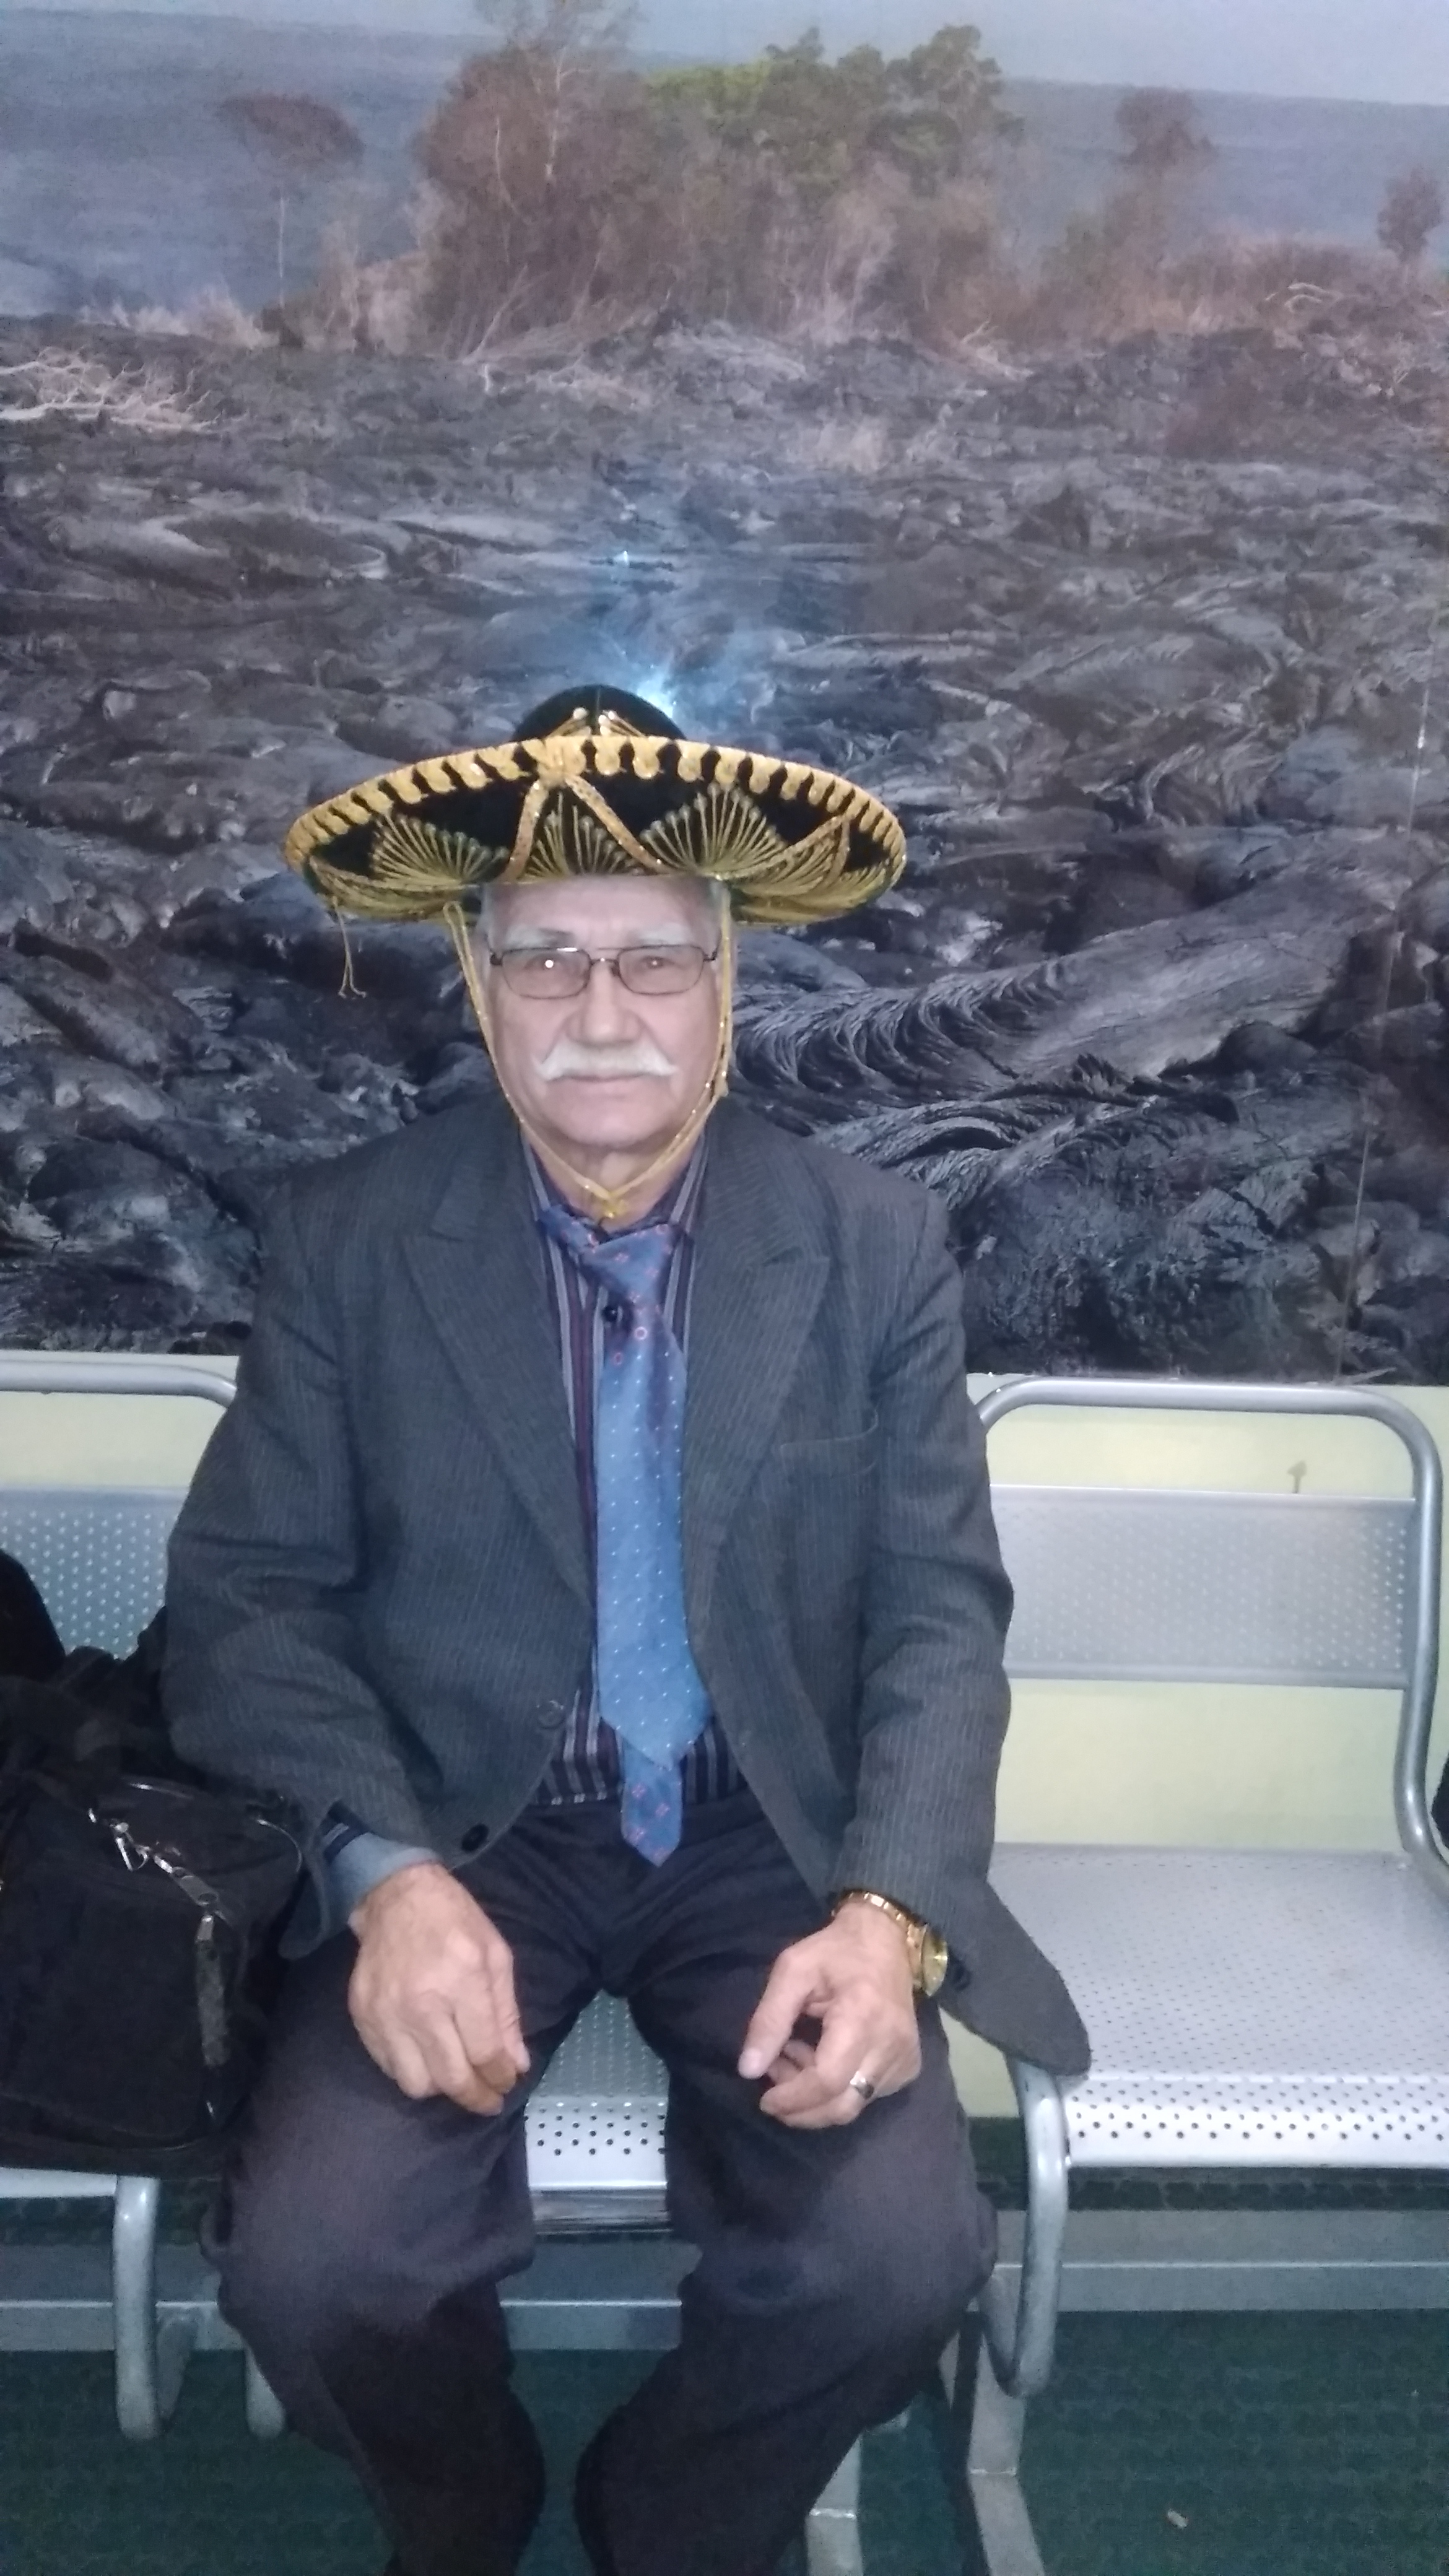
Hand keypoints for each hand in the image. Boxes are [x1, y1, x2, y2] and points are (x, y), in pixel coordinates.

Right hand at [348, 1862, 528, 2116]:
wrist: (396, 1895)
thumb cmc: (454, 1920)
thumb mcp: (496, 1955)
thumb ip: (507, 2014)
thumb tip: (517, 2065)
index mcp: (462, 1981)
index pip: (484, 2053)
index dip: (500, 2077)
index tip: (507, 2083)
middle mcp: (422, 2004)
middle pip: (450, 2078)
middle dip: (475, 2097)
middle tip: (488, 2099)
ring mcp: (387, 2014)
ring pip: (415, 2084)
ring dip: (440, 2086)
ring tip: (454, 2072)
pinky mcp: (363, 2018)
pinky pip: (388, 2067)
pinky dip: (410, 2070)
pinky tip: (425, 2055)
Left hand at [737, 1901, 920, 2128]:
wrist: (886, 1939)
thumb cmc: (835, 1951)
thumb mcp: (792, 1970)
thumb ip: (769, 2019)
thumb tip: (748, 2070)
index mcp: (862, 2016)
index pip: (827, 2080)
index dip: (793, 2098)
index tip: (765, 2099)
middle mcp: (891, 2045)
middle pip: (842, 2106)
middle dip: (801, 2107)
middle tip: (774, 2081)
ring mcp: (904, 2059)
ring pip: (853, 2104)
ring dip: (815, 2096)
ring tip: (794, 2057)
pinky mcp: (908, 2066)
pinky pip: (867, 2094)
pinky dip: (837, 2088)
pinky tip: (820, 2058)